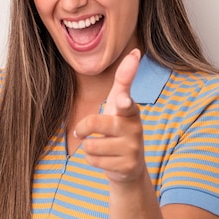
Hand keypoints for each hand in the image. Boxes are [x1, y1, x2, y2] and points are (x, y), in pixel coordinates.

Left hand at [74, 49, 145, 183]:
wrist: (129, 166)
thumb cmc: (119, 127)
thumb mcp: (119, 104)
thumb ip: (124, 81)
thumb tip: (136, 52)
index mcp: (131, 110)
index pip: (126, 102)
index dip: (124, 101)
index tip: (123, 100)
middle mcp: (135, 128)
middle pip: (95, 123)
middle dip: (82, 128)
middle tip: (84, 132)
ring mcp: (133, 148)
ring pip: (91, 145)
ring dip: (89, 147)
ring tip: (103, 148)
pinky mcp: (127, 166)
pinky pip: (93, 160)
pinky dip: (93, 160)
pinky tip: (106, 160)